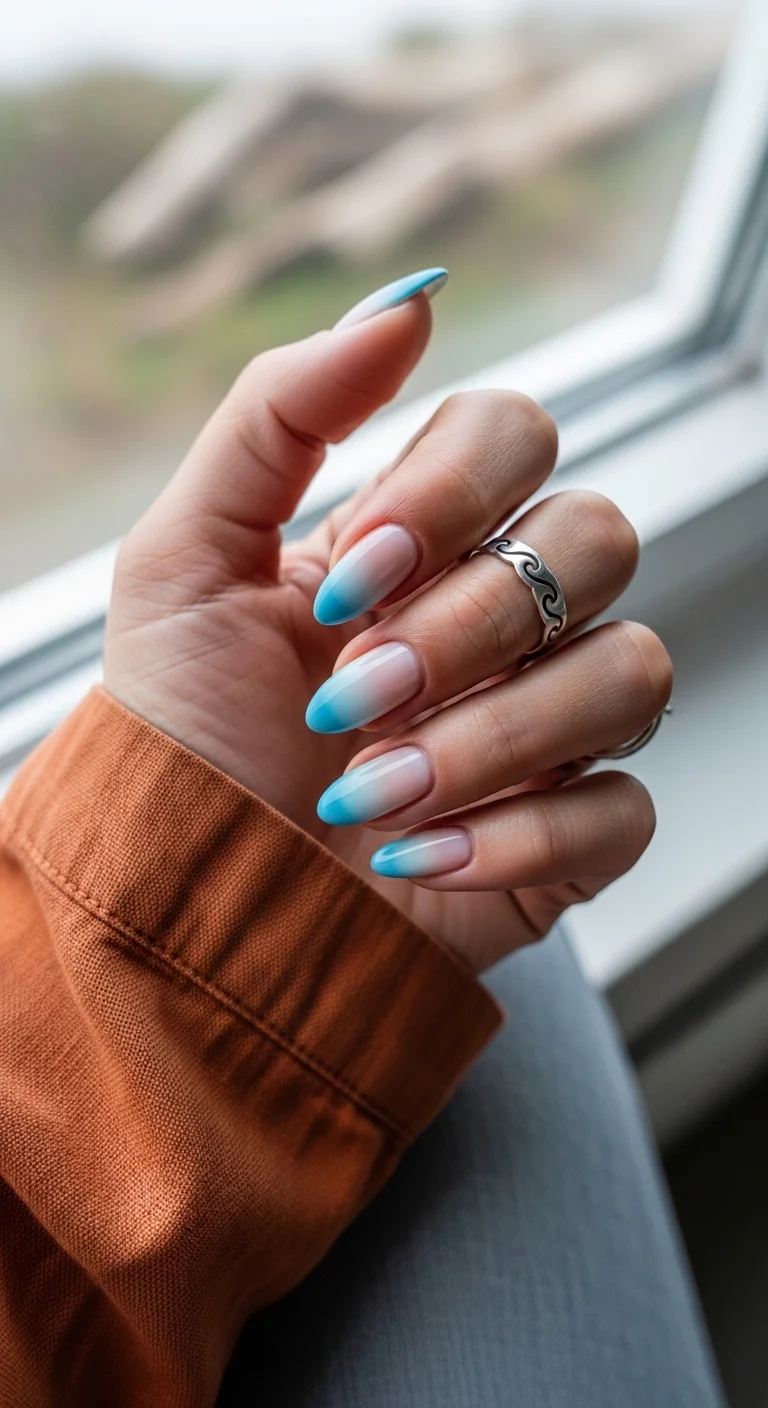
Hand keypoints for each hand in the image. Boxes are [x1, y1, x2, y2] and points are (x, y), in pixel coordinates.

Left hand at [105, 281, 671, 971]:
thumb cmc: (185, 730)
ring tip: (375, 792)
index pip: (519, 433)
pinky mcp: (576, 832)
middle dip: (468, 624)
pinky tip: (422, 860)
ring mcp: (552, 720)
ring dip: (490, 739)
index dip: (449, 495)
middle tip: (353, 696)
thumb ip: (281, 413)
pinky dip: (521, 839)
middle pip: (596, 539)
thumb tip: (410, 301)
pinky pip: (623, 807)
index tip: (346, 582)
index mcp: (424, 537)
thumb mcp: (185, 559)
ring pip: (630, 670)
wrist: (191, 901)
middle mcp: (506, 613)